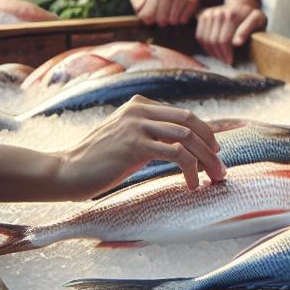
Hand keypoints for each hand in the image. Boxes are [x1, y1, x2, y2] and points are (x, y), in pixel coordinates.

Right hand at [55, 95, 225, 194]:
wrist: (68, 171)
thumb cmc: (98, 162)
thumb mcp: (128, 140)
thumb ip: (151, 135)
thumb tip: (183, 146)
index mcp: (139, 104)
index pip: (184, 115)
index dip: (205, 133)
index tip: (216, 153)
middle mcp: (140, 109)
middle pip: (190, 122)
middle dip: (211, 147)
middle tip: (221, 170)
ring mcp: (137, 125)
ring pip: (187, 137)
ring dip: (207, 159)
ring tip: (215, 178)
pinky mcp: (135, 145)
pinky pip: (176, 154)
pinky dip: (191, 170)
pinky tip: (192, 184)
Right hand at [194, 0, 265, 63]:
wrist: (242, 5)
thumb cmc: (252, 16)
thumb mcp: (259, 19)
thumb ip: (249, 28)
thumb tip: (236, 42)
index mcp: (231, 15)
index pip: (224, 41)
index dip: (226, 54)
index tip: (231, 62)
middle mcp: (218, 12)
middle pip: (213, 41)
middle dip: (219, 55)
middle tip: (225, 61)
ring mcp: (209, 13)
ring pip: (204, 39)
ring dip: (211, 52)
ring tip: (220, 57)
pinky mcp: (203, 15)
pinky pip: (199, 35)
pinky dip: (205, 46)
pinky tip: (214, 50)